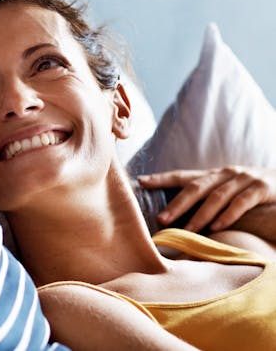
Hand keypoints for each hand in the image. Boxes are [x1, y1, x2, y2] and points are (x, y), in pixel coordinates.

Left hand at [138, 166, 275, 232]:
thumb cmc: (253, 191)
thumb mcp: (228, 190)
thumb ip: (207, 199)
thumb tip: (177, 216)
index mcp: (214, 174)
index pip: (183, 175)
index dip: (161, 178)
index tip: (141, 182)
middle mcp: (226, 173)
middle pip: (196, 187)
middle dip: (177, 203)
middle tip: (161, 219)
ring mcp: (244, 179)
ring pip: (217, 196)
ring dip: (200, 215)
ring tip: (187, 230)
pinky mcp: (262, 188)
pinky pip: (242, 202)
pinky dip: (228, 215)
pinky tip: (217, 227)